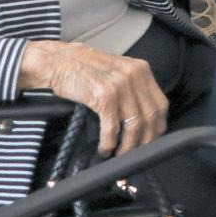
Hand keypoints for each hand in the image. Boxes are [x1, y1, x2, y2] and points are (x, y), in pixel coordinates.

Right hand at [17, 39, 167, 156]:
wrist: (55, 61)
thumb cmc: (82, 69)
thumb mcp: (115, 71)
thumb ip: (131, 88)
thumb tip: (141, 117)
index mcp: (141, 69)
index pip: (160, 105)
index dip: (157, 127)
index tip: (151, 140)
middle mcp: (134, 75)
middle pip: (151, 117)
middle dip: (145, 141)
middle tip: (136, 153)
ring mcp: (120, 84)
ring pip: (134, 125)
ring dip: (128, 146)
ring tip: (119, 154)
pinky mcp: (104, 95)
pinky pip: (112, 127)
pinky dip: (109, 143)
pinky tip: (105, 149)